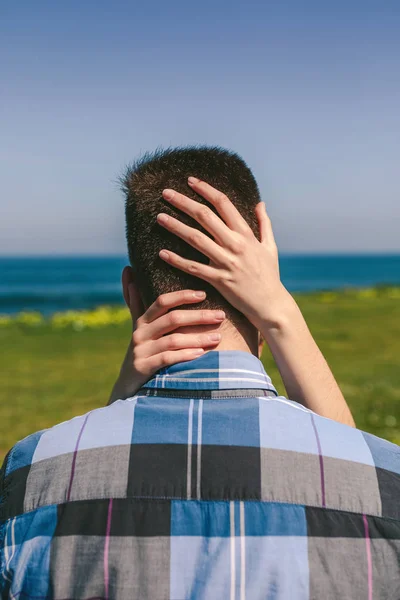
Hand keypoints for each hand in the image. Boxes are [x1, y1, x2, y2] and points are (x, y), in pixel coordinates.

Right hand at [109, 289, 224, 401]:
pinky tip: (201, 355)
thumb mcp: (138, 327)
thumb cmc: (141, 352)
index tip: (204, 294)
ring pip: (172, 340)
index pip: (162, 302)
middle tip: (221, 315)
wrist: (127, 387)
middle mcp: (140, 333)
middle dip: (199, 316)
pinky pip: (167, 359)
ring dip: (198, 338)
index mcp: (142, 321)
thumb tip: (129, 270)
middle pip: (172, 319)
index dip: (182, 296)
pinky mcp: (143, 368)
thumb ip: (136, 302)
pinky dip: (184, 355)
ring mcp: (140, 351)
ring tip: (218, 338)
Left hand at [156, 177, 288, 330]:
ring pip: (196, 239)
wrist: (270, 304)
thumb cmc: (270, 275)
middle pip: (205, 216)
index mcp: (246, 234)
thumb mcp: (270, 247)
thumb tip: (260, 203)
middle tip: (166, 193)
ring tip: (159, 217)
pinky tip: (162, 253)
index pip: (224, 204)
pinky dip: (177, 260)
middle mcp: (235, 245)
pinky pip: (194, 268)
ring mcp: (226, 262)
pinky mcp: (219, 280)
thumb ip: (264, 223)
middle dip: (183, 202)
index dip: (206, 189)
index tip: (191, 181)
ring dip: (175, 226)